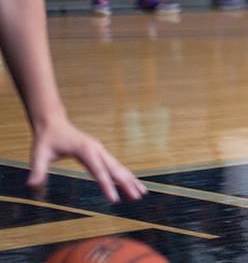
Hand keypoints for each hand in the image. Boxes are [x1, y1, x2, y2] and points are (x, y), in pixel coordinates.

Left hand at [28, 116, 145, 202]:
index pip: (98, 171)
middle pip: (115, 169)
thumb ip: (37, 170)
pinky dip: (124, 175)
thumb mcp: (39, 154)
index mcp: (85, 150)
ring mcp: (100, 150)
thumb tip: (31, 185)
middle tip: (136, 198)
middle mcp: (96, 149)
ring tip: (141, 193)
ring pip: (118, 167)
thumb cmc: (45, 139)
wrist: (53, 122)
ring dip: (130, 180)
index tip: (114, 200)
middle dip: (126, 184)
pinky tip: (132, 183)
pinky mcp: (100, 152)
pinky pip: (114, 165)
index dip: (106, 186)